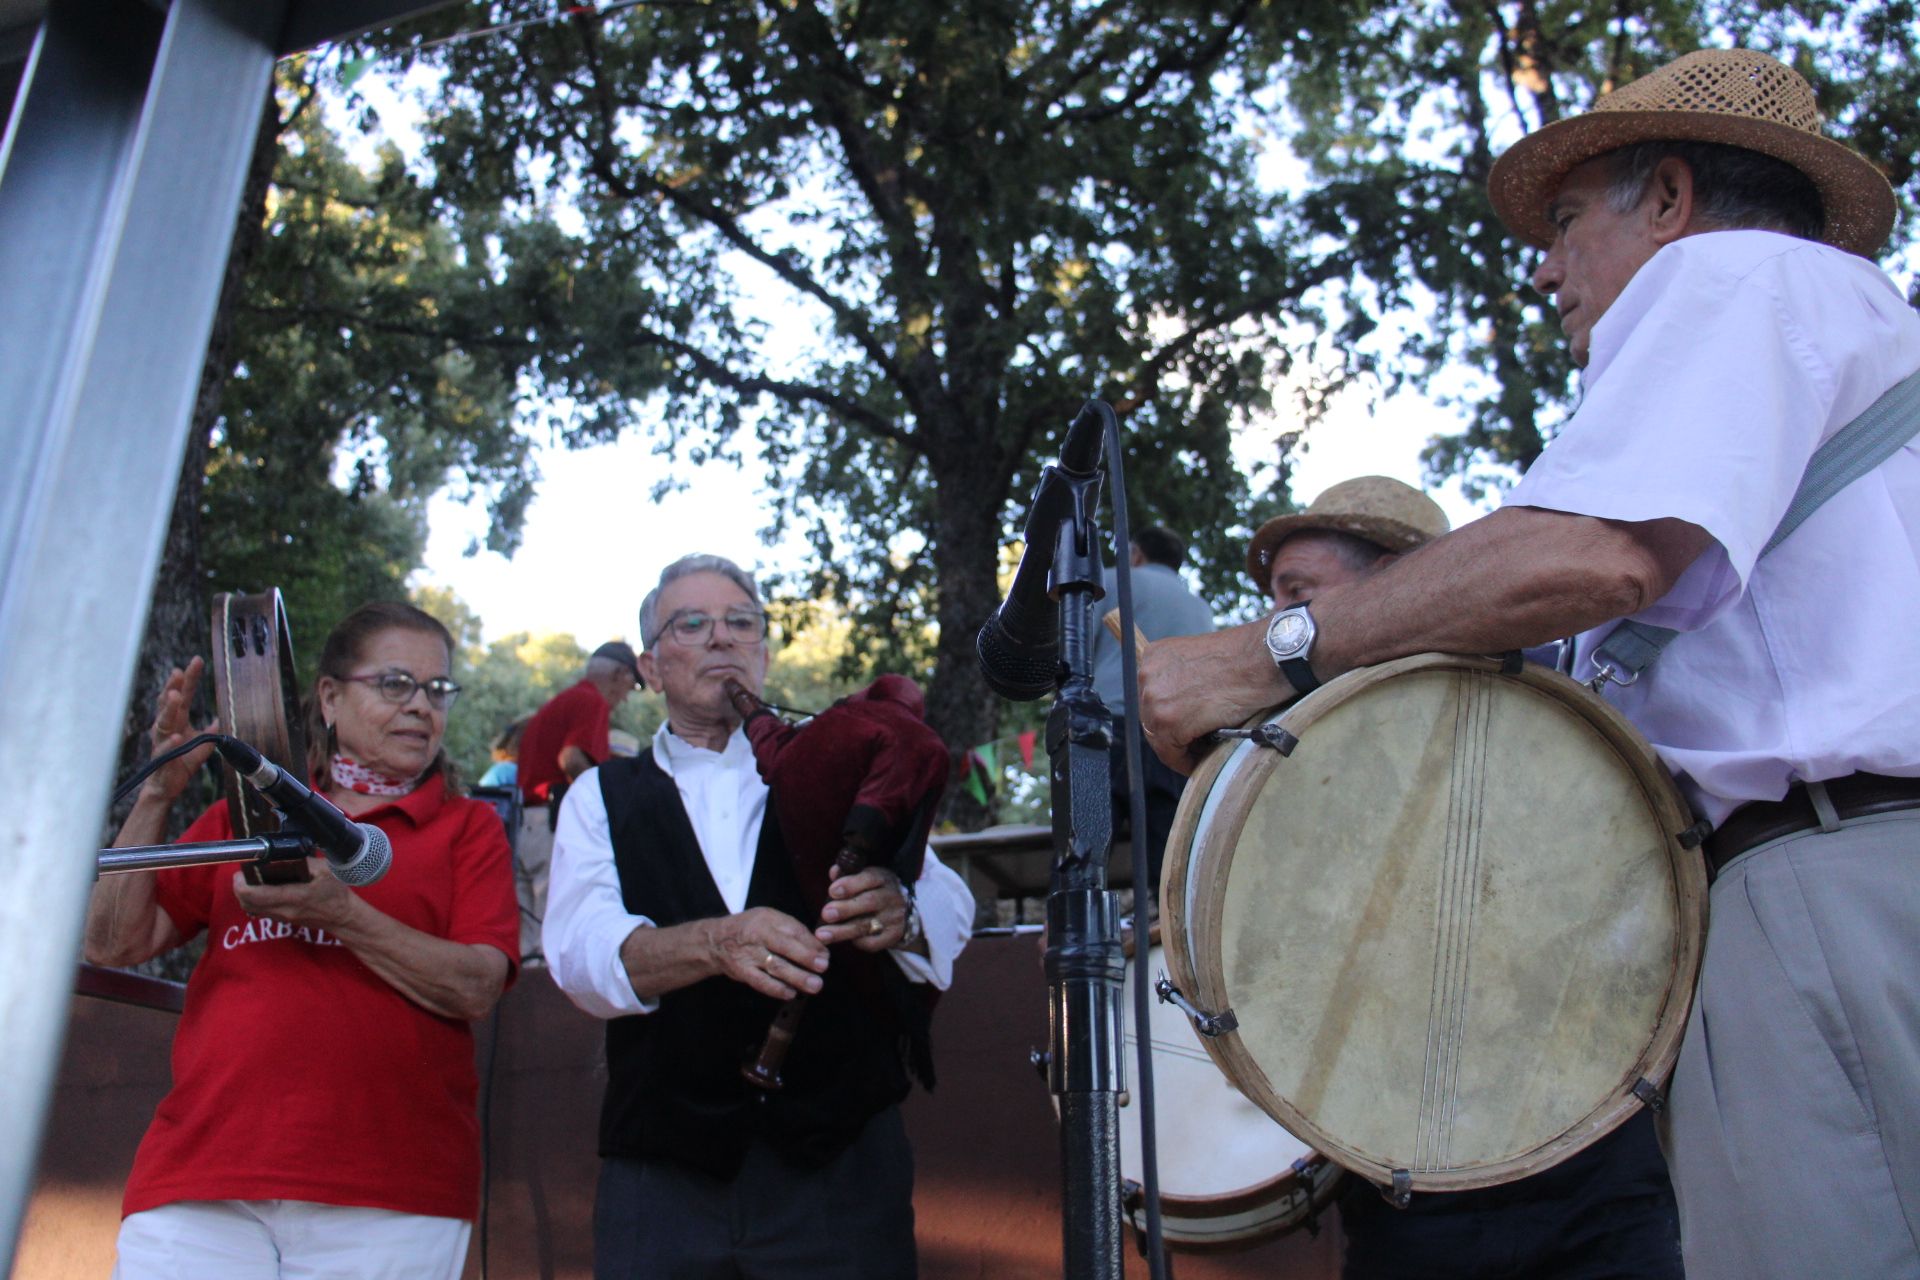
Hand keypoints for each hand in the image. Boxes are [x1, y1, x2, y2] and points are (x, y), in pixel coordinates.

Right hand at [138, 657, 218, 807]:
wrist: (166, 787)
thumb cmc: (179, 764)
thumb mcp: (200, 746)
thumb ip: (209, 733)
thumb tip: (219, 720)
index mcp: (177, 721)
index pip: (183, 696)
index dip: (189, 679)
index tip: (196, 661)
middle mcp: (167, 728)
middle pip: (168, 703)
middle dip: (173, 686)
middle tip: (179, 671)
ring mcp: (162, 742)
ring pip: (162, 722)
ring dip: (168, 709)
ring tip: (175, 696)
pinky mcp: (161, 759)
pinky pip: (164, 749)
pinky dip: (169, 743)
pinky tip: (176, 736)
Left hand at [230, 858, 359, 931]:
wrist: (342, 916)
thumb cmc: (335, 893)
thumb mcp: (324, 870)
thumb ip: (302, 860)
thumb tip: (282, 852)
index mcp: (293, 896)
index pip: (253, 894)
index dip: (241, 883)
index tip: (242, 870)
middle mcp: (283, 910)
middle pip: (245, 902)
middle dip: (240, 886)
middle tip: (245, 872)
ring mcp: (280, 917)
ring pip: (249, 907)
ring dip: (246, 893)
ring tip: (253, 878)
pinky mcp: (280, 920)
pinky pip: (257, 910)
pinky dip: (253, 900)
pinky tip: (262, 888)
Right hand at [705, 906, 828, 998]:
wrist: (715, 941)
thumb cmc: (750, 929)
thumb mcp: (769, 919)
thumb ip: (792, 930)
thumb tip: (818, 946)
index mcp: (767, 919)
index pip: (792, 930)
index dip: (811, 943)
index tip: (826, 954)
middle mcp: (757, 935)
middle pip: (784, 946)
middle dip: (806, 957)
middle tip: (824, 967)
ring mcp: (748, 954)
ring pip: (775, 966)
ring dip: (796, 977)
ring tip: (815, 985)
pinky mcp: (742, 971)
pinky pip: (760, 982)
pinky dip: (776, 989)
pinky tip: (790, 993)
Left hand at [817, 864, 909, 952]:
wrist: (902, 913)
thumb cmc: (874, 892)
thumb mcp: (865, 878)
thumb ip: (847, 875)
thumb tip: (834, 872)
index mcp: (883, 879)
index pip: (869, 878)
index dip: (850, 885)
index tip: (832, 891)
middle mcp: (892, 897)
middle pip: (869, 902)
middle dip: (845, 909)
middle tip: (825, 914)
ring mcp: (894, 918)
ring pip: (867, 925)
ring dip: (842, 931)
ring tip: (822, 934)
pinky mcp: (893, 936)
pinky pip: (872, 942)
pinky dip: (856, 941)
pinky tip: (843, 940)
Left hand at [1138, 621, 1291, 773]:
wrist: (1265, 659)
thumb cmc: (1246, 660)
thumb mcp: (1202, 662)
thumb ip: (1184, 682)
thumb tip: (1183, 711)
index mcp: (1155, 656)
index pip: (1153, 700)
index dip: (1170, 719)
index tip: (1183, 732)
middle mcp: (1148, 674)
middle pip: (1153, 719)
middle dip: (1174, 735)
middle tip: (1196, 746)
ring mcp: (1154, 698)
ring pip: (1161, 739)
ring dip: (1181, 749)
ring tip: (1204, 753)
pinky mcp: (1169, 721)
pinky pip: (1171, 754)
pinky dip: (1186, 762)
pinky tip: (1203, 760)